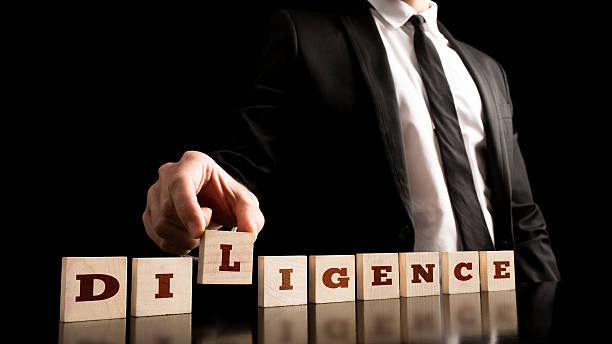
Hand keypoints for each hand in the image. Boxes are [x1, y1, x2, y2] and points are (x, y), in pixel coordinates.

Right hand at [143, 151, 264, 254]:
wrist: (215, 202)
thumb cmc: (228, 198)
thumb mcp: (245, 204)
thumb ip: (251, 216)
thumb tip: (249, 234)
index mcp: (192, 163)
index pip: (180, 184)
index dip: (188, 210)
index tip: (199, 232)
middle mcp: (168, 174)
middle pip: (169, 209)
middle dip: (191, 228)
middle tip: (210, 230)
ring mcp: (155, 193)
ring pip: (160, 225)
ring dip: (184, 239)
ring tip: (201, 235)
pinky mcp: (150, 212)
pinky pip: (156, 236)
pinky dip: (175, 245)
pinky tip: (189, 241)